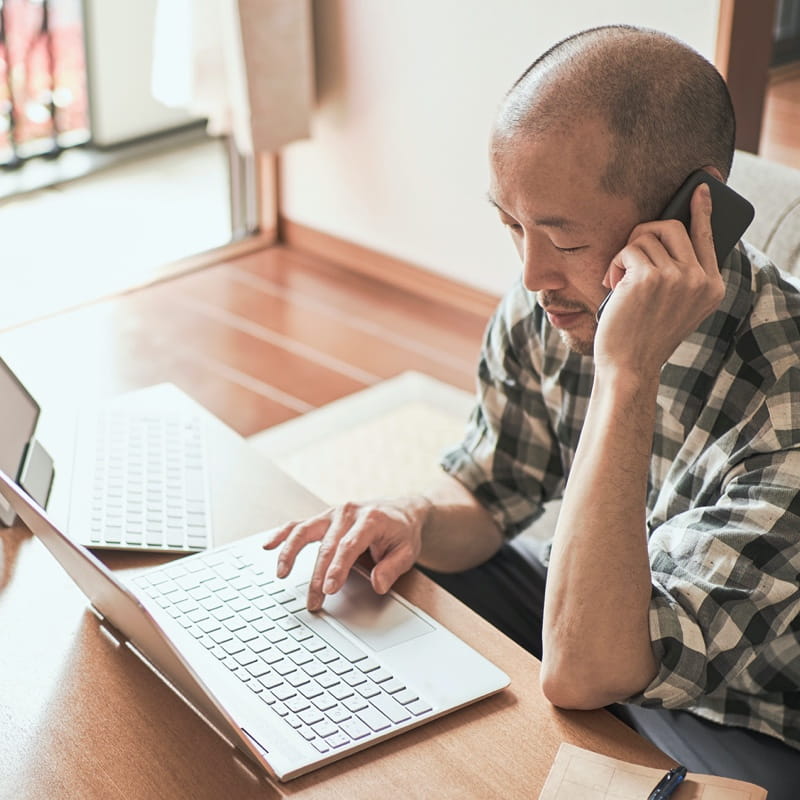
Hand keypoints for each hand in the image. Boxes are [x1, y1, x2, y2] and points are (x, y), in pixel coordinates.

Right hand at [262, 497, 430, 610]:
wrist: (401, 511)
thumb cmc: (402, 533)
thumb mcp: (408, 552)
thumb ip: (393, 568)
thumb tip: (377, 584)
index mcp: (370, 519)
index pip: (349, 546)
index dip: (337, 568)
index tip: (329, 589)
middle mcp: (348, 512)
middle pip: (326, 545)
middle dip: (317, 576)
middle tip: (313, 601)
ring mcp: (333, 513)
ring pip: (305, 530)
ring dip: (290, 552)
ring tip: (281, 574)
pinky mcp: (323, 517)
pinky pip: (298, 524)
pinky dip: (282, 534)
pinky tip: (268, 546)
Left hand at [596, 183, 724, 375]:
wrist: (629, 366)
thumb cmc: (644, 336)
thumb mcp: (675, 307)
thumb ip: (681, 276)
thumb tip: (669, 234)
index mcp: (712, 288)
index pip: (708, 238)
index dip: (700, 211)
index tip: (699, 189)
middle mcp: (699, 280)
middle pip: (672, 227)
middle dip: (643, 234)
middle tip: (627, 256)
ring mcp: (677, 277)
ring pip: (645, 237)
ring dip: (624, 256)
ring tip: (618, 283)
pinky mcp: (649, 277)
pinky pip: (627, 250)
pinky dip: (614, 266)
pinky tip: (612, 288)